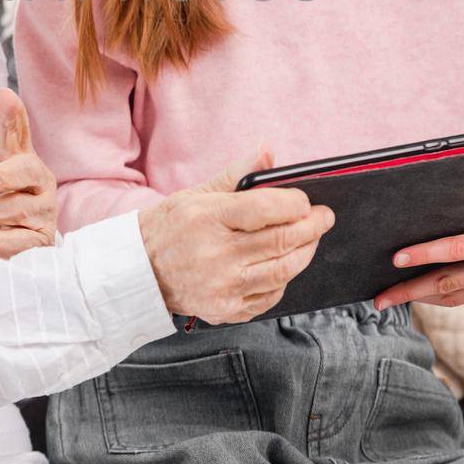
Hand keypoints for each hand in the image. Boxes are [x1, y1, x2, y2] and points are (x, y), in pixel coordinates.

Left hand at [0, 88, 57, 258]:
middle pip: (22, 172)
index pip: (18, 134)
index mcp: (21, 160)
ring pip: (15, 209)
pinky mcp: (42, 241)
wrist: (21, 248)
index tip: (3, 95)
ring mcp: (45, 211)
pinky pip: (17, 241)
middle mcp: (39, 181)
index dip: (13, 115)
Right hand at [137, 145, 335, 324]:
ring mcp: (223, 287)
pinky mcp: (227, 310)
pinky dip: (285, 279)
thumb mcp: (197, 193)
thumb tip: (268, 152)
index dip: (295, 204)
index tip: (306, 201)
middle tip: (324, 217)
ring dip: (306, 252)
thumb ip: (237, 174)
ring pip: (283, 270)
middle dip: (312, 227)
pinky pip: (271, 296)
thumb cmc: (171, 227)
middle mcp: (216, 255)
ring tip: (310, 239)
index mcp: (208, 218)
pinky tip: (285, 264)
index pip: (266, 209)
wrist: (140, 271)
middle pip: (281, 240)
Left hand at [371, 196, 463, 310]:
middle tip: (378, 297)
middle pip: (446, 284)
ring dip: (420, 297)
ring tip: (391, 296)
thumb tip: (425, 227)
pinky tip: (421, 292)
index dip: (422, 255)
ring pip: (453, 298)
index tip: (395, 259)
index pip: (453, 250)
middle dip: (408, 291)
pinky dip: (442, 295)